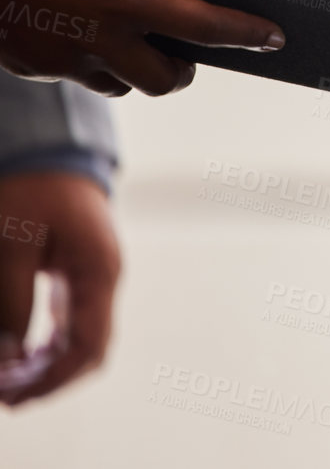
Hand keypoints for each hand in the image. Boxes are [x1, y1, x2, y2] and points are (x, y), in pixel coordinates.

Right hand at [0, 0, 284, 94]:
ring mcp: (61, 60)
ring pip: (123, 84)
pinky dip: (99, 60)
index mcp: (120, 0)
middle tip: (196, 39)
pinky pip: (81, 75)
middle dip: (191, 65)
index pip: (204, 27)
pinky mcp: (32, 66)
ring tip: (143, 28)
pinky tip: (91, 25)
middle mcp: (96, 41)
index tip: (276, 38)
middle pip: (167, 80)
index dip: (247, 33)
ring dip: (143, 66)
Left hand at [0, 171, 119, 406]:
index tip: (14, 398)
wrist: (48, 150)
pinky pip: (64, 325)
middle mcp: (102, 281)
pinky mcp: (74, 278)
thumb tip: (8, 359)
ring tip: (3, 382)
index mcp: (98, 272)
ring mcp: (90, 280)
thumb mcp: (12, 242)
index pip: (88, 346)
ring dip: (41, 367)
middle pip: (86, 350)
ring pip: (75, 342)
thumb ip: (12, 302)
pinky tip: (14, 358)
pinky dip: (40, 348)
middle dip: (46, 380)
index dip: (54, 380)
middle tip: (3, 397)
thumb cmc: (31, 187)